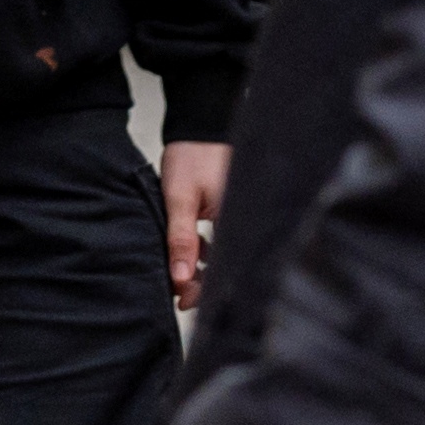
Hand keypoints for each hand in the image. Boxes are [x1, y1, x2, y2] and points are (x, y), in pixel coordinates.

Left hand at [158, 140, 230, 306]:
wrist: (198, 125)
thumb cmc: (192, 155)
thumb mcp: (180, 198)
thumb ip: (181, 239)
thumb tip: (180, 279)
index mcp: (240, 218)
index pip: (227, 266)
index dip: (206, 287)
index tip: (184, 299)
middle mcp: (246, 220)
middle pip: (226, 262)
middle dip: (202, 280)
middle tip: (179, 292)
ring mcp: (239, 215)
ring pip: (222, 253)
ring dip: (201, 265)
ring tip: (178, 275)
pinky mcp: (232, 211)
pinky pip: (221, 239)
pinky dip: (204, 249)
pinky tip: (188, 255)